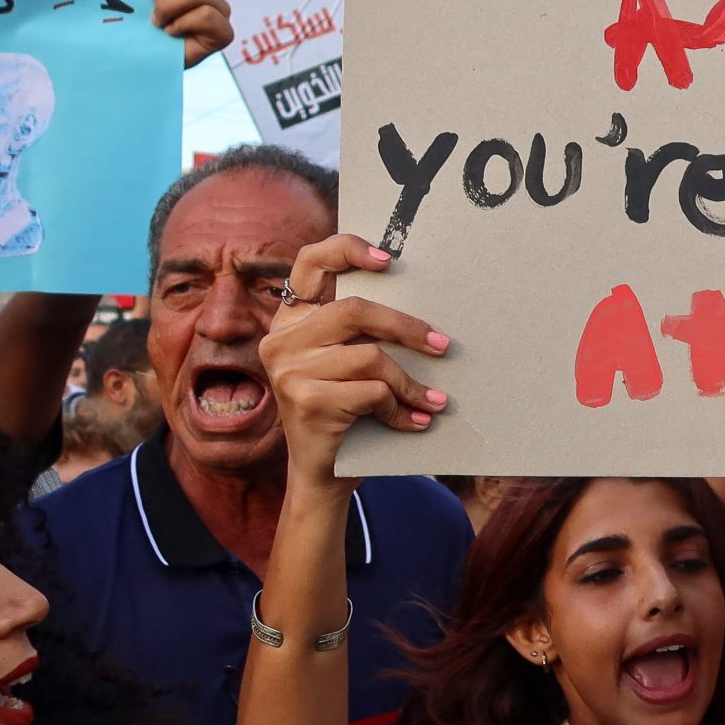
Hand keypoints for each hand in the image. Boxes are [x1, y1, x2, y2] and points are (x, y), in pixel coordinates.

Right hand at [257, 234, 449, 485]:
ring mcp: (289, 370)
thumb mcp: (344, 364)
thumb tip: (419, 303)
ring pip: (371, 357)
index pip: (309, 262)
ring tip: (433, 401)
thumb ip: (358, 331)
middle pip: (355, 311)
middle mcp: (282, 340)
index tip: (388, 259)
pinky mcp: (306, 400)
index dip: (347, 249)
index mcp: (291, 320)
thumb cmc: (344, 411)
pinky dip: (400, 409)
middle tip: (442, 345)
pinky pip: (372, 392)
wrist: (322, 475)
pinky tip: (412, 422)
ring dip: (410, 382)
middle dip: (407, 328)